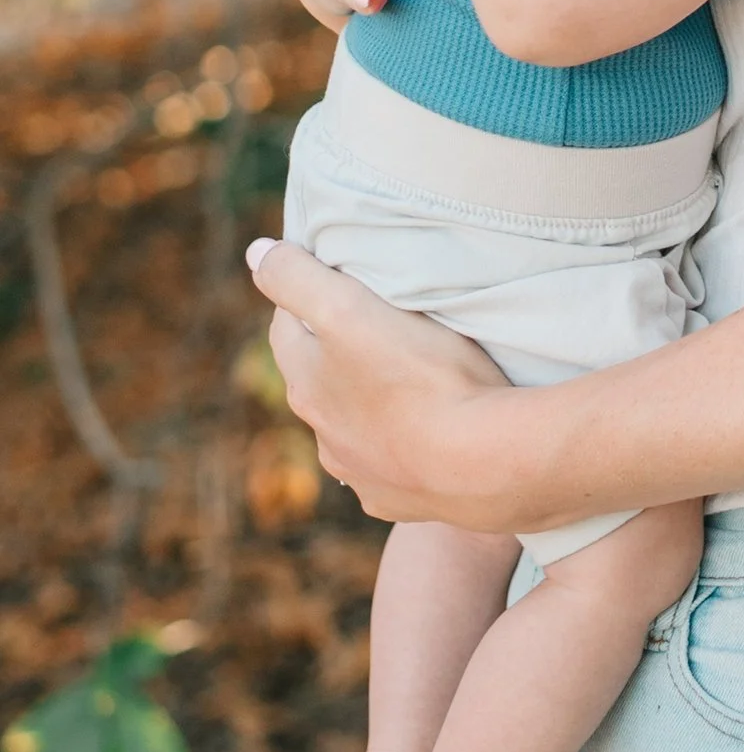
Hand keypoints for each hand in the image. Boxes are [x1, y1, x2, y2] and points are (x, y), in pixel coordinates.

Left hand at [247, 237, 516, 526]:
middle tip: (382, 322)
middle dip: (339, 350)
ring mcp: (359, 472)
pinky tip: (428, 434)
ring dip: (369, 403)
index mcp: (307, 385)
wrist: (480, 462)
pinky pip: (390, 465)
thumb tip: (255, 253)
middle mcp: (324, 435)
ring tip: (410, 379)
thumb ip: (296, 278)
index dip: (309, 295)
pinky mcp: (396, 499)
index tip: (342, 275)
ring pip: (352, 426)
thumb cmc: (421, 378)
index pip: (287, 326)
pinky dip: (400, 446)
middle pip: (320, 379)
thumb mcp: (350, 310)